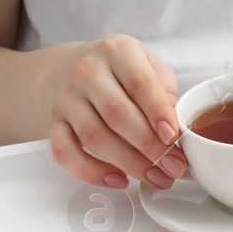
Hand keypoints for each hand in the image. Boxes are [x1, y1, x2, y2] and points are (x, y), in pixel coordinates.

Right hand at [50, 35, 187, 189]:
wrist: (74, 68)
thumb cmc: (122, 73)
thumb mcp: (151, 69)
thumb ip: (167, 95)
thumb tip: (178, 131)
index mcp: (117, 52)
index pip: (139, 83)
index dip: (158, 112)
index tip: (173, 137)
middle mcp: (87, 71)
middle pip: (116, 114)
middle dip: (149, 147)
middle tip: (173, 167)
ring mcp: (67, 97)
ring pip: (94, 136)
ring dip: (128, 164)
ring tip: (156, 178)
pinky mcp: (54, 122)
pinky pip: (65, 152)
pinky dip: (91, 172)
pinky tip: (118, 179)